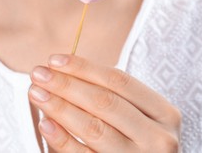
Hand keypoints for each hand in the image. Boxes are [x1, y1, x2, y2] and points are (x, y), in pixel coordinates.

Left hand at [28, 54, 181, 152]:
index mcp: (164, 114)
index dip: (84, 67)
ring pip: (94, 128)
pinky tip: (45, 124)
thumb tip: (60, 72)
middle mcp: (158, 138)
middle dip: (67, 84)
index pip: (119, 81)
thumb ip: (107, 95)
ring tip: (36, 93)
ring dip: (59, 107)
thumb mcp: (134, 116)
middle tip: (39, 73)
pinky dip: (62, 139)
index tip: (54, 60)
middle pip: (105, 102)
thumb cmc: (134, 141)